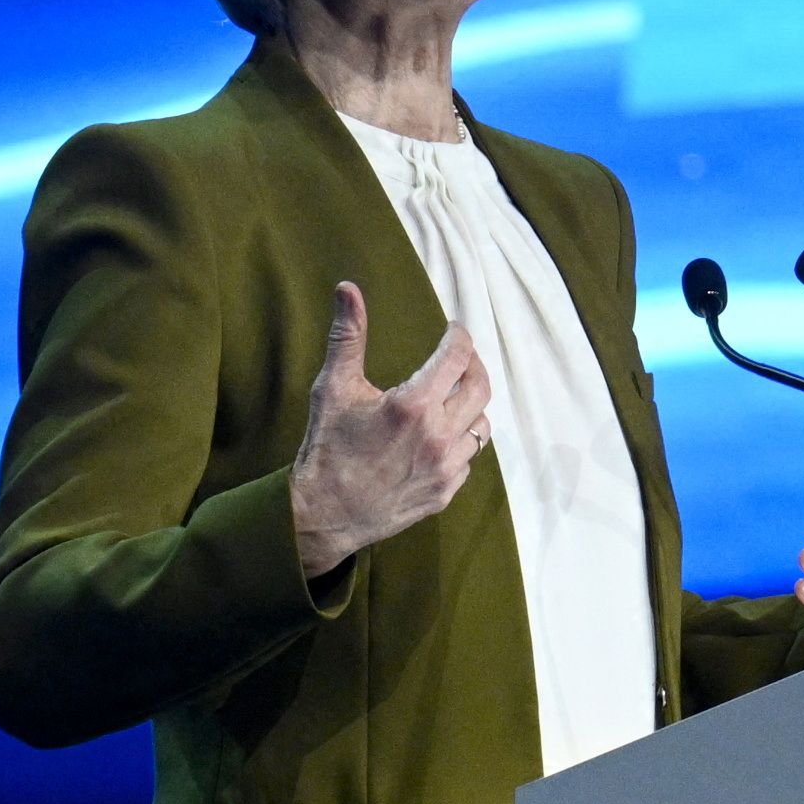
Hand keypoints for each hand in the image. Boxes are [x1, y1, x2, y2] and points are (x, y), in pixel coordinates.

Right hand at [290, 278, 489, 585]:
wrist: (321, 515)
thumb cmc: (325, 448)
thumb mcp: (333, 387)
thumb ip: (348, 335)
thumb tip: (348, 288)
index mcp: (413, 405)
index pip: (458, 355)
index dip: (458, 336)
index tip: (453, 329)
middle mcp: (437, 436)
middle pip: (481, 387)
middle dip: (473, 366)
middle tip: (460, 358)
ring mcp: (445, 468)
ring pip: (482, 425)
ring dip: (471, 406)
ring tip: (452, 397)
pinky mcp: (444, 492)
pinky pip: (468, 458)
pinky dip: (461, 441)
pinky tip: (440, 436)